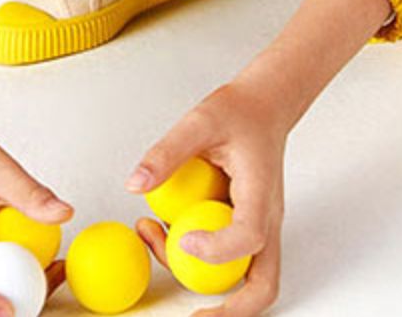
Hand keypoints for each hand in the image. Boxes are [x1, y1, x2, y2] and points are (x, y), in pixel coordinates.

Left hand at [126, 82, 290, 315]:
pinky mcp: (246, 227)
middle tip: (194, 316)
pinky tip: (161, 232)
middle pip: (263, 285)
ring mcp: (259, 227)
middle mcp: (266, 219)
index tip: (183, 240)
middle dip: (232, 311)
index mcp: (260, 193)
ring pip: (247, 280)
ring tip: (156, 246)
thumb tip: (136, 184)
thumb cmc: (241, 112)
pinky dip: (197, 258)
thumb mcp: (200, 120)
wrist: (265, 106)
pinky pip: (228, 259)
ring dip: (206, 284)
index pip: (249, 237)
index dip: (216, 249)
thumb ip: (168, 151)